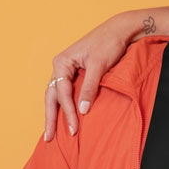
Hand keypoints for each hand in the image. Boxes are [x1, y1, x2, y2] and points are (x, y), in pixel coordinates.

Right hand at [44, 19, 130, 140]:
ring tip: (51, 133)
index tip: (74, 128)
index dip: (67, 111)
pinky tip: (63, 117)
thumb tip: (82, 110)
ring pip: (56, 96)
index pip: (61, 92)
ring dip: (54, 113)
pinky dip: (63, 106)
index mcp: (62, 62)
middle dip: (50, 117)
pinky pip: (65, 92)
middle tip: (48, 138)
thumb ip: (89, 88)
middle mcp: (60, 66)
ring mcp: (66, 70)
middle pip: (51, 96)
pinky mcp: (75, 73)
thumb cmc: (109, 43)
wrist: (120, 31)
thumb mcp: (99, 66)